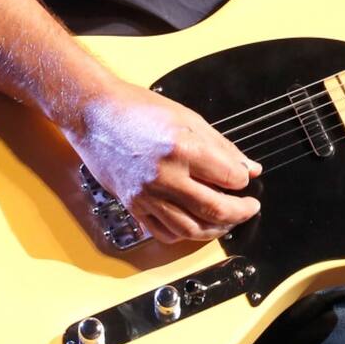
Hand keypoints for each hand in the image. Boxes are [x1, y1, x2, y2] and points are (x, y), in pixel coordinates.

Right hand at [70, 78, 261, 244]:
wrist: (94, 114)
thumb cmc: (137, 109)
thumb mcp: (188, 118)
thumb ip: (221, 146)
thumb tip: (248, 168)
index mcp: (181, 148)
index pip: (228, 177)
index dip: (243, 180)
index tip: (245, 179)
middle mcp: (164, 176)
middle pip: (214, 209)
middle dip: (240, 212)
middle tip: (250, 208)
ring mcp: (147, 195)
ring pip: (191, 229)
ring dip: (216, 230)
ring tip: (227, 221)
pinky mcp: (133, 206)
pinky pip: (164, 233)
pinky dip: (185, 234)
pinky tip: (195, 224)